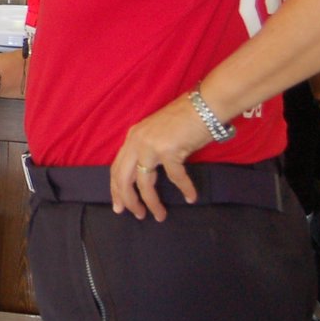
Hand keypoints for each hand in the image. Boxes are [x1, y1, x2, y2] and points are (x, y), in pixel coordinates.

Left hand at [109, 94, 214, 220]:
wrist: (204, 105)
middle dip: (128, 200)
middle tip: (136, 215)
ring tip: (160, 215)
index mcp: (132, 137)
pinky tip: (191, 197)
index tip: (118, 206)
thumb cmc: (185, 119)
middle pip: (123, 178)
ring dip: (152, 203)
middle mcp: (137, 141)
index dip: (116, 189)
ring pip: (145, 183)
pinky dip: (185, 189)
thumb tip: (144, 174)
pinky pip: (176, 178)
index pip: (116, 168)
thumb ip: (147, 150)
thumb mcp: (156, 133)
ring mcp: (151, 146)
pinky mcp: (169, 150)